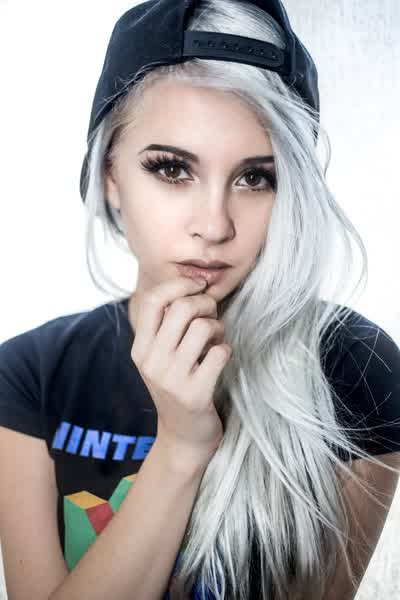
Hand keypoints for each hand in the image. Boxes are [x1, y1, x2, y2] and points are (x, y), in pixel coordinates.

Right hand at [130, 276, 231, 468]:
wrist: (183, 437)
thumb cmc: (177, 386)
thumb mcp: (160, 357)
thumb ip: (167, 325)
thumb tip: (194, 285)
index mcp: (139, 349)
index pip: (151, 300)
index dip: (178, 284)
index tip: (198, 287)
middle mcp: (151, 362)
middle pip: (182, 308)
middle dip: (206, 304)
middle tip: (212, 315)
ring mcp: (172, 380)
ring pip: (203, 327)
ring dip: (218, 328)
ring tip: (216, 340)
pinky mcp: (195, 394)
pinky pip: (220, 353)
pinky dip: (226, 350)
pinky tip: (219, 360)